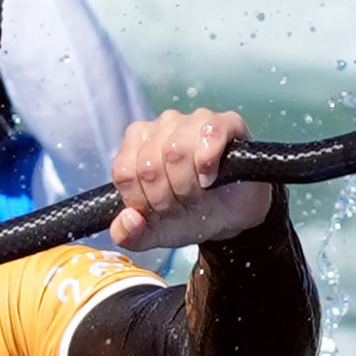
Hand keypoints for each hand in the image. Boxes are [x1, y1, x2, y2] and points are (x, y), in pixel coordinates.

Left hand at [109, 108, 274, 250]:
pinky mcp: (226, 122)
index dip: (143, 200)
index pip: (124, 172)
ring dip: (189, 185)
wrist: (231, 217)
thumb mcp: (154, 232)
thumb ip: (128, 234)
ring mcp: (192, 121)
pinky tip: (210, 177)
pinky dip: (208, 161)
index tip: (160, 210)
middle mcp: (160, 126)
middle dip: (167, 198)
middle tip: (183, 204)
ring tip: (199, 193)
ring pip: (175, 150)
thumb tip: (129, 218)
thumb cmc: (190, 214)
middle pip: (149, 165)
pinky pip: (209, 134)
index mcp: (136, 145)